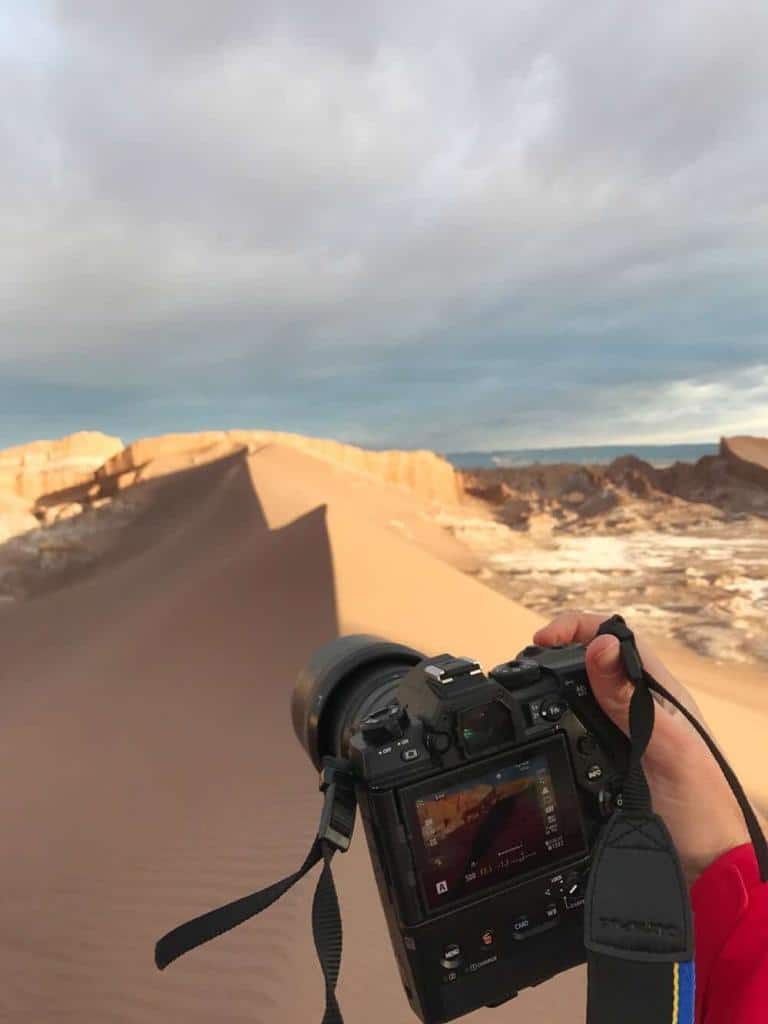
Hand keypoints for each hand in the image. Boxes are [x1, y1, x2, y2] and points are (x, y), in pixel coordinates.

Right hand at [533, 610, 758, 885]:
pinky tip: (542, 732)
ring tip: (526, 694)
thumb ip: (630, 698)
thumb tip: (599, 645)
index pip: (615, 636)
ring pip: (583, 691)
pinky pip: (578, 728)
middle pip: (593, 659)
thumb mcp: (664, 744)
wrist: (706, 864)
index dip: (576, 627)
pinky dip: (556, 722)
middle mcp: (640, 702)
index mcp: (657, 689)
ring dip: (554, 687)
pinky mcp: (613, 758)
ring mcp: (625, 730)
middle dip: (557, 654)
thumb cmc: (699, 802)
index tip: (541, 640)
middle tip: (525, 668)